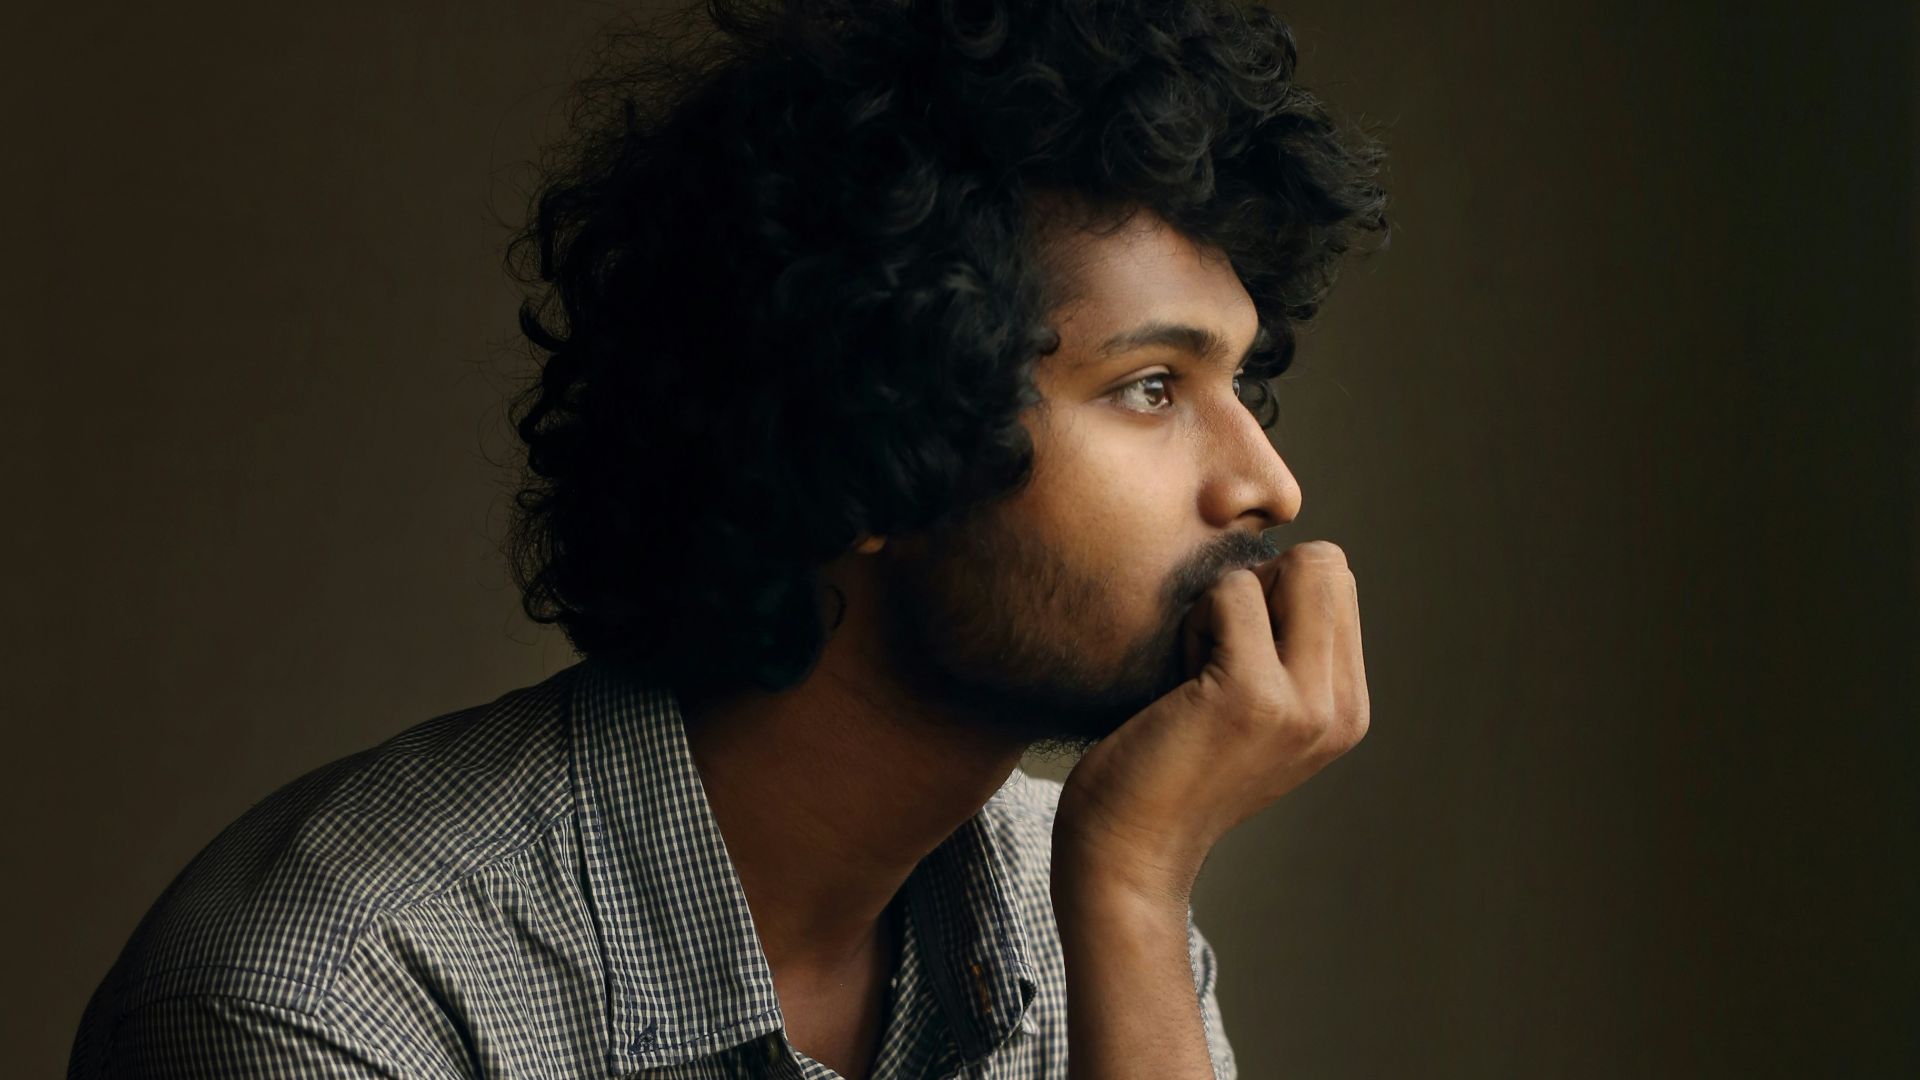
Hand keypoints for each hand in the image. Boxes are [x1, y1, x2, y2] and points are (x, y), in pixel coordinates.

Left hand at [1052, 540, 1370, 908]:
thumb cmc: (1165, 766)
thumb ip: (1285, 651)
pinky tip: (1176, 684)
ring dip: (1222, 605)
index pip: (1337, 582)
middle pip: (1326, 563)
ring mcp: (1305, 703)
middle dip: (1259, 585)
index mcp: (1346, 709)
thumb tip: (1278, 561)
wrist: (1126, 852)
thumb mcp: (1251, 711)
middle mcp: (1340, 708)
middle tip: (1213, 655)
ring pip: (1286, 567)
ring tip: (1194, 675)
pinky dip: (1193, 621)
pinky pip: (1231, 591)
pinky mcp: (1255, 694)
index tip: (1231, 656)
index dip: (1274, 593)